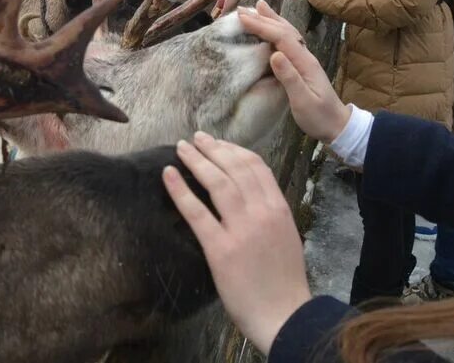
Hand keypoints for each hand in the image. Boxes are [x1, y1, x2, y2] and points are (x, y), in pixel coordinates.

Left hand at [163, 132, 311, 355]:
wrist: (284, 314)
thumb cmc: (284, 280)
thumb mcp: (285, 235)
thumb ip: (268, 212)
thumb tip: (248, 193)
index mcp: (278, 208)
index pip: (255, 166)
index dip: (233, 150)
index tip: (217, 143)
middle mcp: (261, 212)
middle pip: (233, 168)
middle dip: (212, 149)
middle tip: (195, 138)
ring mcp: (241, 229)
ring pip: (216, 183)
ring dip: (196, 161)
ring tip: (181, 148)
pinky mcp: (220, 249)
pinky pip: (197, 213)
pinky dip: (180, 190)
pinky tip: (168, 175)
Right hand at [237, 0, 350, 142]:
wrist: (337, 125)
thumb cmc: (319, 116)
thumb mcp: (303, 101)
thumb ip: (289, 77)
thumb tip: (274, 54)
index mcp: (305, 62)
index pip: (281, 38)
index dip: (262, 26)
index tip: (243, 18)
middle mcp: (305, 55)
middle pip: (284, 30)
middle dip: (263, 18)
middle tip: (241, 9)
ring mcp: (304, 59)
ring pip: (287, 32)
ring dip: (271, 19)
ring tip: (257, 6)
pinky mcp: (301, 65)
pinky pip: (287, 41)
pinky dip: (277, 30)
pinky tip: (271, 27)